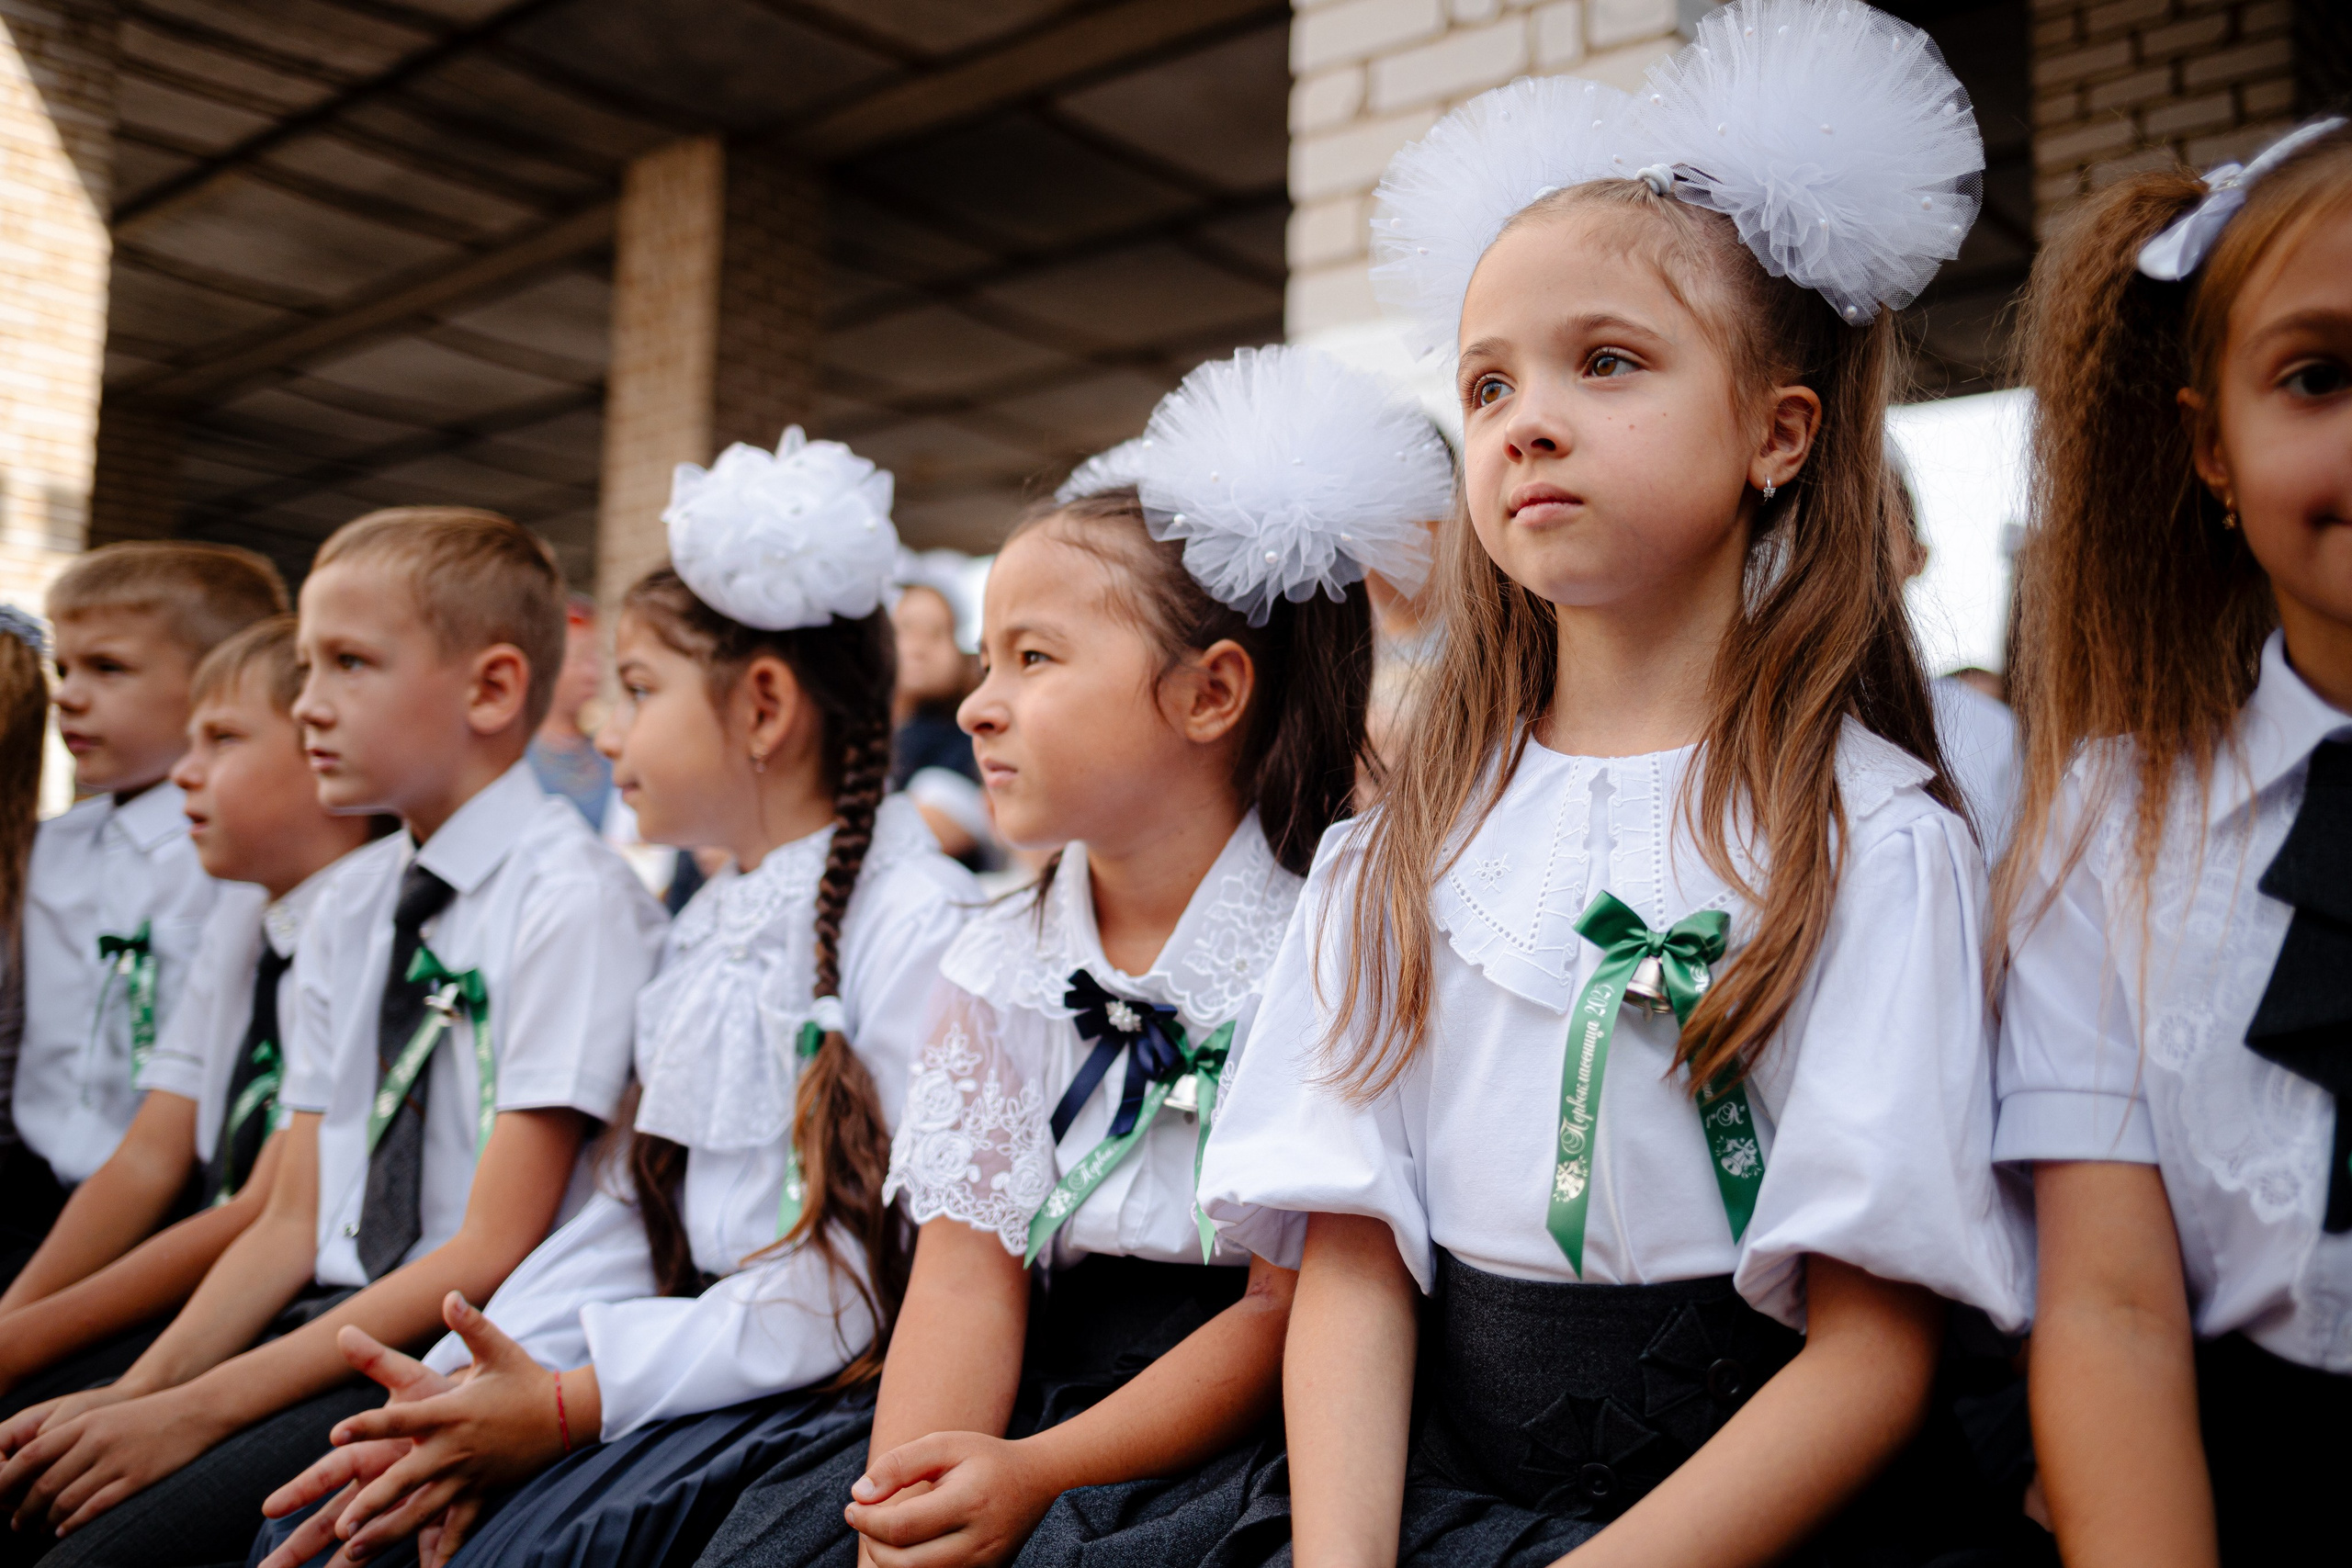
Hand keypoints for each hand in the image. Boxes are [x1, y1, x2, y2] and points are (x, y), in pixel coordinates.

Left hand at [0, 1384, 226, 1537]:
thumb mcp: (107, 1416)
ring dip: (45, 1521)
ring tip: (39, 1530)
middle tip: (16, 1523)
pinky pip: (95, 1508)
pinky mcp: (138, 1479)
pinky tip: (65, 1531)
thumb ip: (74, 1435)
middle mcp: (97, 1441)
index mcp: (86, 1422)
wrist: (200, 1409)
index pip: (31, 1455)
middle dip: (23, 1510)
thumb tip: (38, 1466)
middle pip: (44, 1483)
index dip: (7, 1480)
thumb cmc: (151, 1414)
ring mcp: (118, 1461)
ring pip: (66, 1501)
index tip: (0, 1497)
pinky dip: (73, 1524)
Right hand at [258, 1327, 463, 1567]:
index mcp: (368, 1452)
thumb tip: (345, 1331)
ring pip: (365, 1541)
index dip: (301, 1488)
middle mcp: (378, 1483)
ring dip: (342, 1566)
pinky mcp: (432, 1516)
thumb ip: (378, 1360)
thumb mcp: (410, 1378)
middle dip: (299, 1545)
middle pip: (332, 1519)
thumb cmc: (439, 1397)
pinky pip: (422, 1544)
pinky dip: (423, 1561)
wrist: (479, 1415)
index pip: (329, 1471)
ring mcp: (402, 1503)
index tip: (270, 1507)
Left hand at [299, 1294, 574, 1563]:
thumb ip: (470, 1324)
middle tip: (339, 1528)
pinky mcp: (482, 1492)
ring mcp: (469, 1475)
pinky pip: (459, 1527)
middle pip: (404, 1479)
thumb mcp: (499, 1347)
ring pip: (422, 1510)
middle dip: (371, 1505)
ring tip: (355, 1551)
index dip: (368, 1423)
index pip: (402, 1419)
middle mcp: (455, 1448)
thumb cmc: (527, 1379)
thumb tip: (450, 1294)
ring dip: (388, 1532)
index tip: (335, 1433)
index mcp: (452, 1412)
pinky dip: (442, 1552)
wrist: (569, 1413)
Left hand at [845, 1432, 1058, 1567]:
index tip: (854, 1507)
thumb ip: (900, 1464)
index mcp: (969, 1502)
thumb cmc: (984, 1459)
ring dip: (888, 1561)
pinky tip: (905, 1545)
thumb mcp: (944, 1445)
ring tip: (882, 1532)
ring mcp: (983, 1565)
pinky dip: (911, 1567)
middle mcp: (978, 1542)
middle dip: (873, 1544)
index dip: (867, 1521)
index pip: (902, 1527)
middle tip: (864, 1521)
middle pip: (906, 1564)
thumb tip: (860, 1495)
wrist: (1037, 1481)